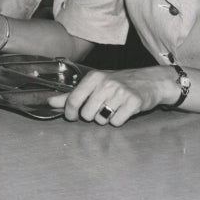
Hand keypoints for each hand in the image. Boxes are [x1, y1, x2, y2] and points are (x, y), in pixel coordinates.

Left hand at [47, 66, 178, 126]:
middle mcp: (106, 83)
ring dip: (105, 118)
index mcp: (94, 77)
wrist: (149, 81)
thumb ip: (72, 95)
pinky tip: (123, 111)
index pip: (73, 100)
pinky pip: (117, 122)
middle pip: (87, 114)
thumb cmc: (118, 83)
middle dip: (91, 115)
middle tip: (100, 108)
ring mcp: (121, 93)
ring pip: (101, 120)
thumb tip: (50, 102)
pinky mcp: (134, 103)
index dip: (69, 113)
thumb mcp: (94, 84)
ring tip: (112, 108)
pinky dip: (118, 120)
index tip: (71, 116)